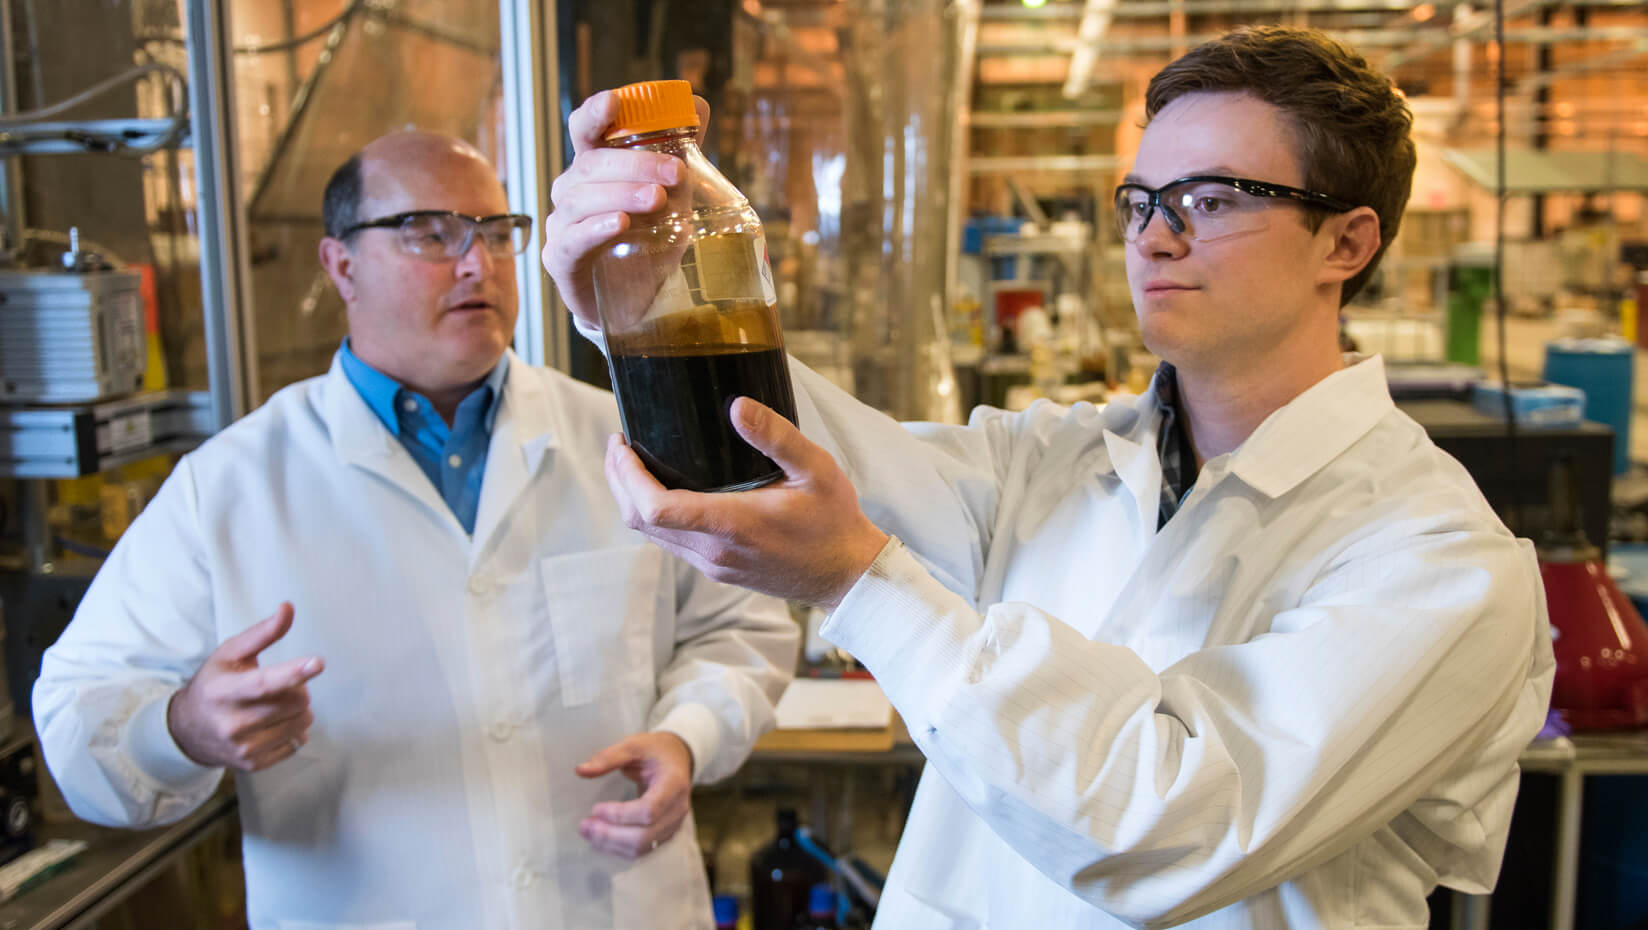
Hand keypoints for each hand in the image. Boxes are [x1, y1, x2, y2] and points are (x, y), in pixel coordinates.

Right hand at [166, 603, 323, 771]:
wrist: (187, 731)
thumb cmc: (214, 684)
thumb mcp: (231, 653)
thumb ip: (263, 632)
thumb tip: (288, 608)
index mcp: (224, 691)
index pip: (264, 683)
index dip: (294, 673)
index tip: (318, 663)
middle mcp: (232, 723)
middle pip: (295, 701)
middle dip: (298, 688)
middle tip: (281, 685)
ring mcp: (243, 748)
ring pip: (302, 722)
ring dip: (299, 709)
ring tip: (276, 704)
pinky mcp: (254, 764)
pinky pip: (298, 743)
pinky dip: (295, 730)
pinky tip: (274, 723)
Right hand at [542, 90, 710, 330]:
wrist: (638, 302)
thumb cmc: (649, 241)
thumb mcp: (672, 195)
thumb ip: (681, 151)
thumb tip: (698, 104)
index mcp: (594, 168)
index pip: (584, 130)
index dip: (595, 113)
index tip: (615, 101)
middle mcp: (571, 191)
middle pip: (591, 165)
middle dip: (635, 164)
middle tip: (675, 173)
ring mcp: (561, 224)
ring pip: (581, 199)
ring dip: (622, 194)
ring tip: (657, 199)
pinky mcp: (560, 259)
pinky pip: (573, 238)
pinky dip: (597, 228)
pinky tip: (620, 224)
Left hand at [575, 731, 694, 858]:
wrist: (678, 758)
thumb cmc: (655, 750)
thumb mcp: (633, 745)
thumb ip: (608, 758)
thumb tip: (580, 770)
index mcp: (673, 783)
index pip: (648, 810)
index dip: (620, 815)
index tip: (595, 808)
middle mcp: (677, 808)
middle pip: (643, 835)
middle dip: (610, 834)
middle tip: (584, 825)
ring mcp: (673, 824)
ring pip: (641, 847)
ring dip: (611, 844)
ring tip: (587, 832)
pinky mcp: (665, 833)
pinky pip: (642, 849)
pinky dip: (618, 847)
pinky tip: (601, 837)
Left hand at [605, 397, 889, 609]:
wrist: (847, 575)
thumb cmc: (834, 521)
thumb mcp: (816, 469)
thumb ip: (776, 436)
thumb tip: (736, 406)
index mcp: (731, 524)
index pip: (654, 507)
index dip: (626, 475)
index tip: (621, 443)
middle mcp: (713, 550)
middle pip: (640, 520)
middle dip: (619, 480)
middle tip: (618, 444)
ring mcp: (713, 564)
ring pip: (651, 534)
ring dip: (632, 498)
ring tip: (632, 461)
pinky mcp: (717, 569)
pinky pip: (669, 542)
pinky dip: (654, 513)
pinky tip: (664, 487)